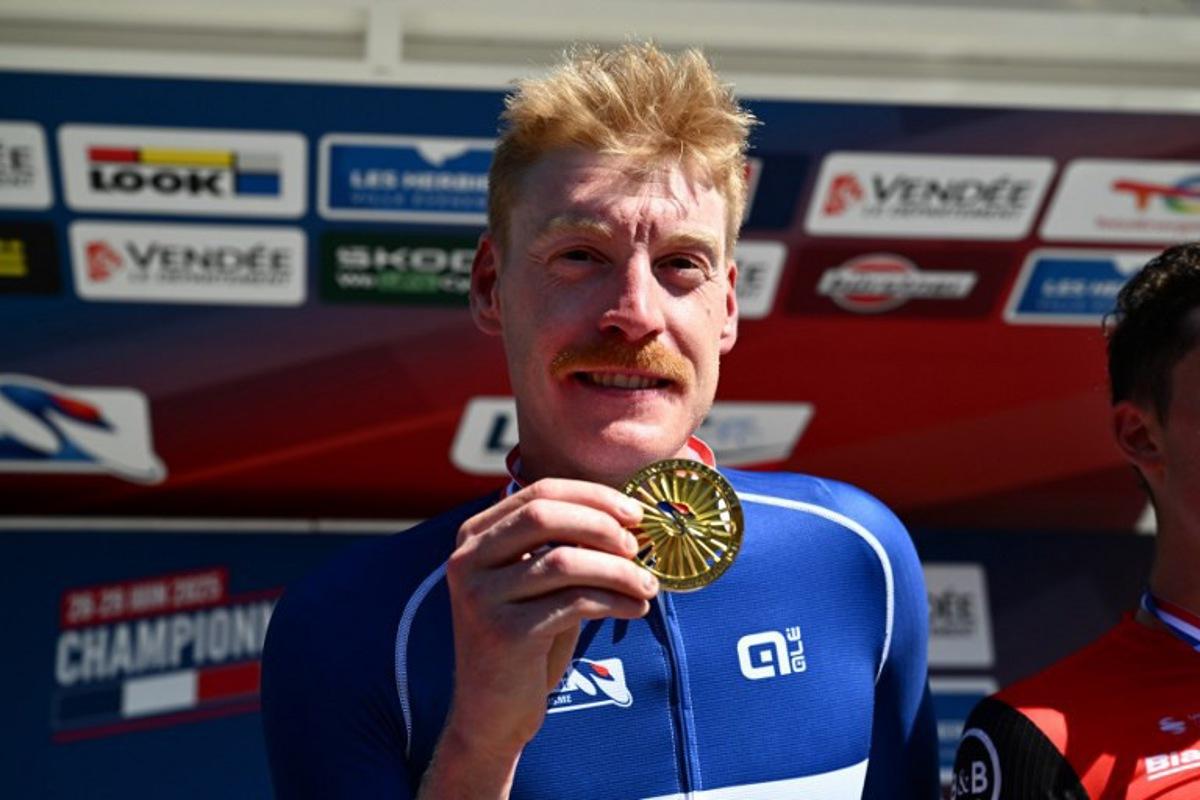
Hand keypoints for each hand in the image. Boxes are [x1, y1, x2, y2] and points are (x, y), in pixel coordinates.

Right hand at [442, 478, 657, 760]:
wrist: (492, 711)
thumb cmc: (527, 636)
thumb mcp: (537, 580)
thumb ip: (564, 543)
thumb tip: (629, 515)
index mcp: (475, 535)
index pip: (539, 491)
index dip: (593, 496)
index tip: (635, 511)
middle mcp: (467, 559)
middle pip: (544, 515)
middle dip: (602, 524)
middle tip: (638, 545)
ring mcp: (480, 596)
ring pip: (564, 561)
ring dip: (618, 570)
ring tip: (647, 586)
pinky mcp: (502, 633)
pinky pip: (573, 603)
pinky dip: (614, 601)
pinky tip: (636, 609)